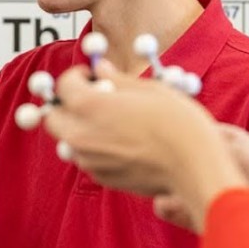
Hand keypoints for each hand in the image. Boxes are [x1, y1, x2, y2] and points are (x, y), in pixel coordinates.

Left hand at [43, 62, 248, 229]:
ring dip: (79, 128)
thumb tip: (100, 69)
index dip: (78, 76)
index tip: (91, 75)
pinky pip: (87, 158)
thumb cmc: (177, 123)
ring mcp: (90, 160)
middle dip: (66, 105)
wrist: (195, 167)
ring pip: (68, 140)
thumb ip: (116, 79)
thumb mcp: (149, 89)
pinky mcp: (102, 177)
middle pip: (53, 117)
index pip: (64, 85)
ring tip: (109, 121)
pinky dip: (95, 148)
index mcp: (90, 106)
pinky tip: (122, 142)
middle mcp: (81, 135)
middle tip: (89, 99)